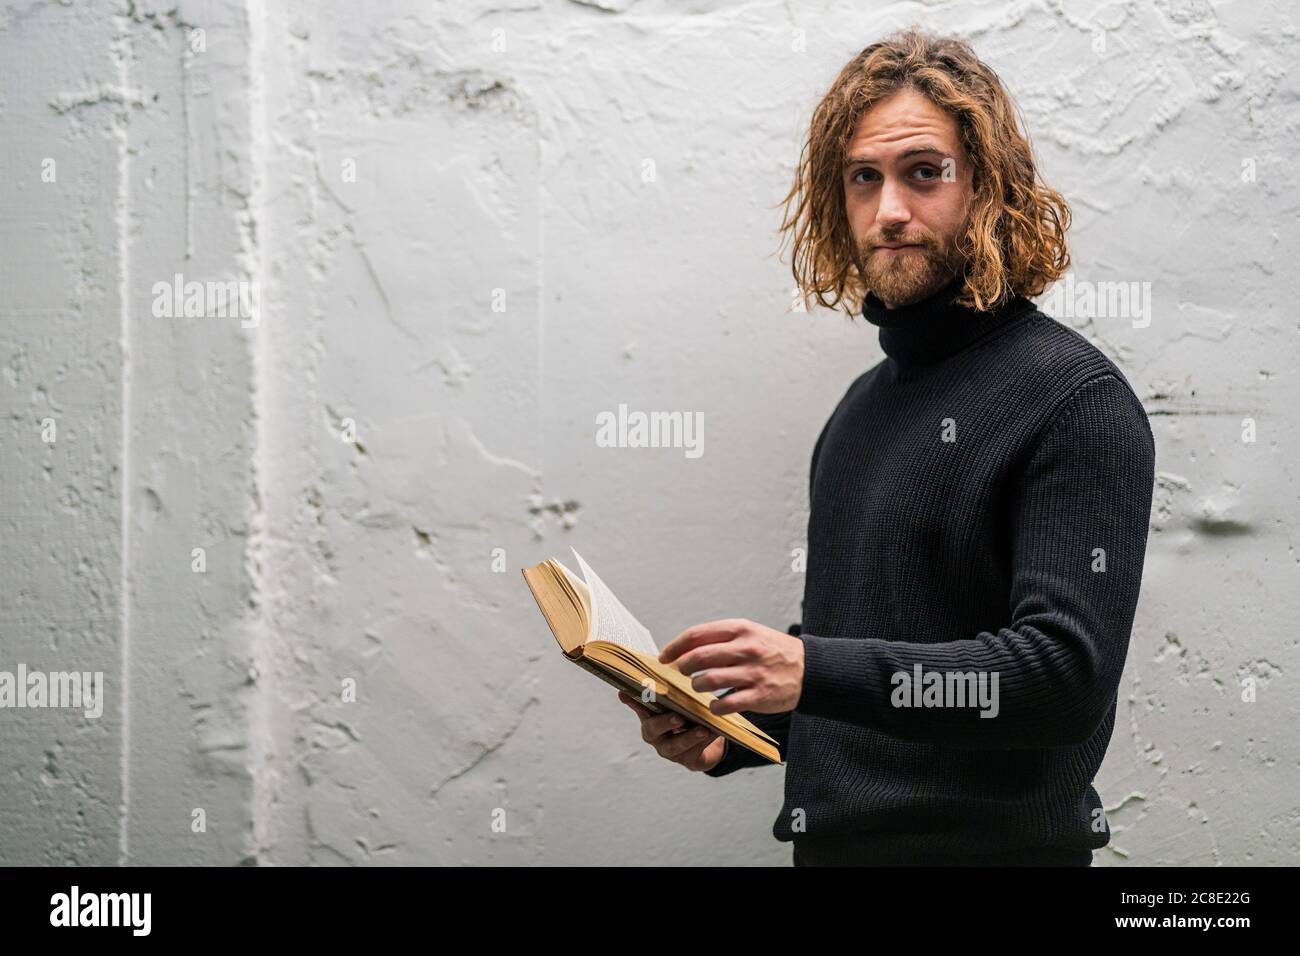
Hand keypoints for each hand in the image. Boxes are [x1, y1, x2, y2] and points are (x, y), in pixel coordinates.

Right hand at [617, 691, 724, 771]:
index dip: (631, 700)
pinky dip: (704, 742)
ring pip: (674, 745)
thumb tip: (667, 660)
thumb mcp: (681, 698)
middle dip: (664, 723)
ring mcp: (669, 749)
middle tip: (678, 717)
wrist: (707, 739)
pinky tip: (713, 732)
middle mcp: (655, 734)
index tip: (624, 692)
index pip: (638, 705)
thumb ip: (672, 685)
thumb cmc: (689, 713)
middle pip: (652, 729)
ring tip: (702, 729)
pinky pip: (693, 752)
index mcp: (650, 715)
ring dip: (689, 737)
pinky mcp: (686, 760)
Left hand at [659, 618, 803, 714]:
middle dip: (682, 667)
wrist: (810, 668)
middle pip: (699, 657)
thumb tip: (687, 648)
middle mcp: (746, 648)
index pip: (697, 635)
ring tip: (698, 688)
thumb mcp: (751, 633)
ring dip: (696, 686)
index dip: (675, 646)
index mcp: (740, 629)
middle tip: (679, 673)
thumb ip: (722, 638)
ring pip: (709, 680)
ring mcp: (753, 672)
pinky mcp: (759, 695)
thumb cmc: (773, 650)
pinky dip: (714, 707)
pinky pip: (726, 703)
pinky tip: (714, 706)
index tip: (664, 656)